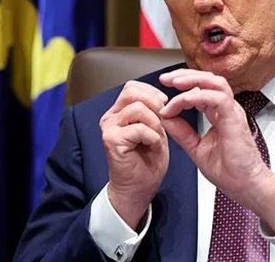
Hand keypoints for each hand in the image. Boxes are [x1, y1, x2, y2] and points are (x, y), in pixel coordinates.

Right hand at [99, 80, 168, 229]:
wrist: (140, 187)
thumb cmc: (148, 160)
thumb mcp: (156, 128)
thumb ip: (155, 111)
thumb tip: (163, 96)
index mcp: (119, 111)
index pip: (133, 86)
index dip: (153, 93)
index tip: (165, 107)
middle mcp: (111, 117)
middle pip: (132, 92)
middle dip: (155, 104)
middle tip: (164, 120)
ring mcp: (109, 128)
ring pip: (137, 108)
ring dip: (155, 123)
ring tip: (157, 138)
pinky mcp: (111, 141)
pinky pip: (139, 129)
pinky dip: (152, 137)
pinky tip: (153, 147)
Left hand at [158, 69, 274, 233]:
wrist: (246, 186)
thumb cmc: (230, 171)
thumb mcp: (196, 148)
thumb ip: (182, 132)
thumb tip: (165, 118)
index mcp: (219, 114)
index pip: (202, 89)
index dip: (183, 87)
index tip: (164, 95)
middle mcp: (227, 109)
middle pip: (208, 79)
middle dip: (185, 76)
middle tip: (165, 79)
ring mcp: (233, 112)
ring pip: (215, 82)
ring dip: (192, 80)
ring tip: (174, 83)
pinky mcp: (234, 119)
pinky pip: (217, 98)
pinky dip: (198, 96)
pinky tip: (183, 101)